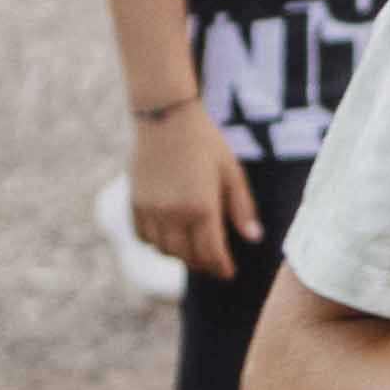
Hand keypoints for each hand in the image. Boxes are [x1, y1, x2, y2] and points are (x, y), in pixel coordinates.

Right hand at [124, 99, 256, 283]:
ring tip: (194, 253)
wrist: (165, 117)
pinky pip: (144, 236)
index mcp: (201, 207)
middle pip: (187, 256)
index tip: (229, 273)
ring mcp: (151, 209)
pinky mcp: (135, 202)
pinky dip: (157, 244)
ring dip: (180, 256)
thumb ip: (242, 208)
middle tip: (214, 266)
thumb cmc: (205, 141)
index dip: (221, 267)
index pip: (211, 253)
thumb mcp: (232, 172)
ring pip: (164, 250)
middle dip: (204, 265)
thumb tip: (254, 238)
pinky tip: (170, 240)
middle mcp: (173, 213)